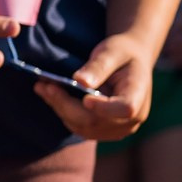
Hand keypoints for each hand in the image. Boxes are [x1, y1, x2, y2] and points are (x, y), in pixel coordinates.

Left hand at [38, 34, 152, 141]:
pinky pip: (80, 127)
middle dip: (66, 104)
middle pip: (95, 120)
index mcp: (138, 95)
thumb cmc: (122, 53)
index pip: (125, 108)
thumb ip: (98, 65)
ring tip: (43, 88)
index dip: (104, 108)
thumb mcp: (112, 51)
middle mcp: (133, 118)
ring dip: (60, 108)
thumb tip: (79, 81)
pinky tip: (51, 96)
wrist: (130, 63)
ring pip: (83, 127)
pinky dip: (63, 112)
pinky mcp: (104, 130)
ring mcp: (118, 128)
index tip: (85, 98)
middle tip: (44, 86)